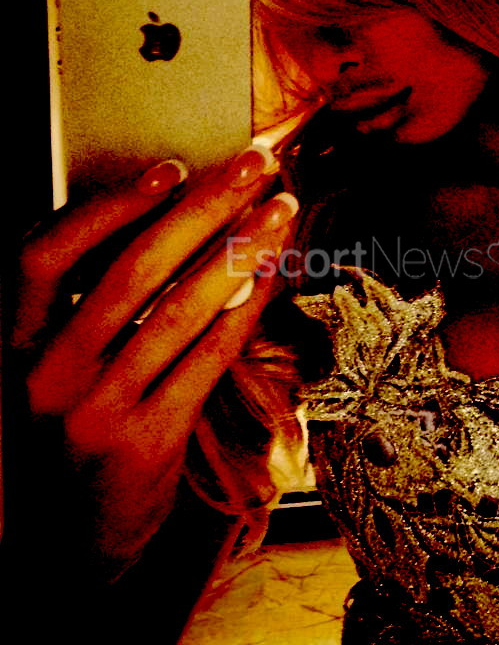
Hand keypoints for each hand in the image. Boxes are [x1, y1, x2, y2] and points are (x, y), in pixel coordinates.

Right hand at [12, 147, 297, 569]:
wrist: (80, 525)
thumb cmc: (82, 420)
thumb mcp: (69, 360)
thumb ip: (102, 299)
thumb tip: (184, 216)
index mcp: (16, 339)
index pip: (45, 254)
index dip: (109, 206)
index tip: (172, 169)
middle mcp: (44, 370)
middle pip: (131, 269)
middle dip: (203, 207)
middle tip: (254, 166)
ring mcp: (93, 408)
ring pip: (177, 310)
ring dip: (238, 250)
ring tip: (280, 210)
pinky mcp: (143, 438)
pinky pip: (206, 358)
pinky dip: (245, 310)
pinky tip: (272, 273)